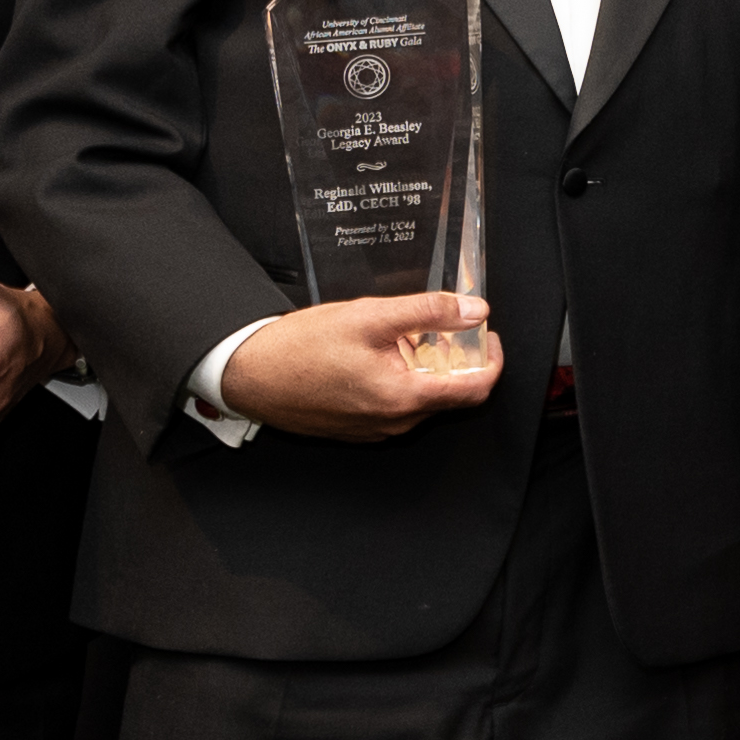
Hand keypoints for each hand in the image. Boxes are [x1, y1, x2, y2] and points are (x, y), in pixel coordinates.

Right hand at [219, 290, 507, 438]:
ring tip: (401, 336)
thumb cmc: (300, 348)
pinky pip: (395, 406)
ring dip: (424, 369)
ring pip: (421, 399)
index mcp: (404, 398)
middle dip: (453, 358)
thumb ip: (427, 312)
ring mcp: (375, 430)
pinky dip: (400, 381)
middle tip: (440, 326)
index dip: (492, 360)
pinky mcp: (357, 429)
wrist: (247, 374)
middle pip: (449, 394)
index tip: (487, 335)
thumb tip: (473, 309)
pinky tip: (377, 356)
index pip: (476, 389)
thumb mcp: (369, 316)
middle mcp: (395, 423)